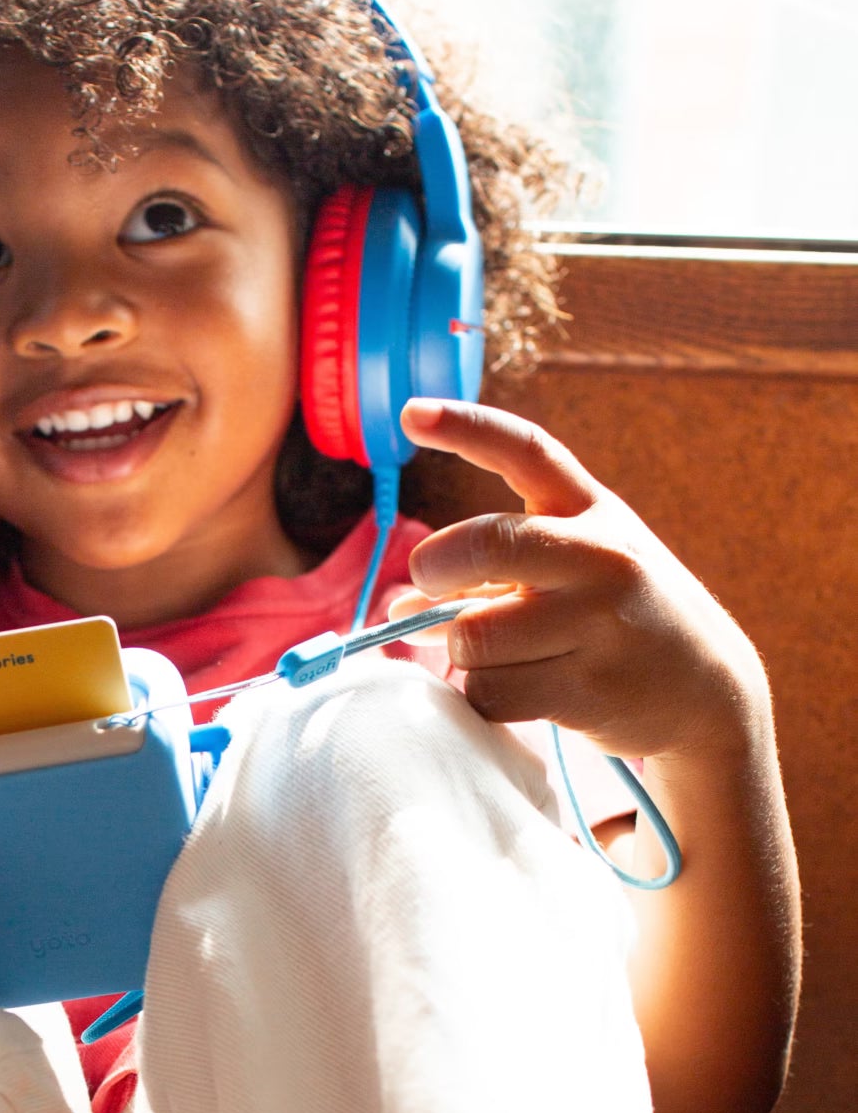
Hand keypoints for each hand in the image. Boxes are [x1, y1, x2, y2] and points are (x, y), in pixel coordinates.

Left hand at [392, 401, 765, 763]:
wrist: (710, 691)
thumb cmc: (623, 623)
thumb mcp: (575, 576)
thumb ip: (491, 579)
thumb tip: (401, 603)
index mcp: (592, 512)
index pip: (527, 451)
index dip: (465, 427)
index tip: (411, 413)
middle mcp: (600, 557)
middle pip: (487, 544)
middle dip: (438, 565)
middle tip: (427, 580)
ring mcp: (599, 622)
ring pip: (476, 636)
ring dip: (469, 656)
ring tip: (509, 660)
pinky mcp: (589, 687)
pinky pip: (492, 693)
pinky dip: (486, 699)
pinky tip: (524, 694)